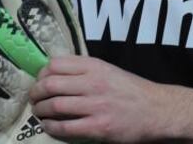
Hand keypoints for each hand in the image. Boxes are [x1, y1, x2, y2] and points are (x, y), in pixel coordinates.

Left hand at [30, 55, 171, 142]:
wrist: (158, 110)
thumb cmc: (132, 90)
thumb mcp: (109, 70)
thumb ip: (85, 70)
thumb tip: (55, 73)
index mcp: (95, 66)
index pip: (55, 64)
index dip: (42, 73)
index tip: (40, 81)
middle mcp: (93, 83)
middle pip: (50, 84)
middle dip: (36, 93)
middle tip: (34, 98)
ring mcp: (96, 105)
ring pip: (54, 105)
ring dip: (40, 110)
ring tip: (39, 113)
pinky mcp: (99, 127)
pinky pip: (65, 128)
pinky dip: (51, 127)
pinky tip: (49, 127)